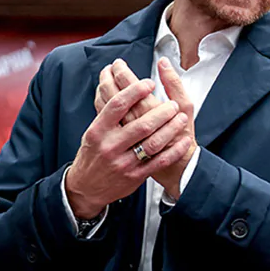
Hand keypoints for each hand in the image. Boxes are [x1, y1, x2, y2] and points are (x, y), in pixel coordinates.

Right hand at [65, 75, 189, 217]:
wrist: (86, 187)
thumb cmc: (93, 155)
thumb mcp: (92, 132)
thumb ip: (108, 113)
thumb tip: (122, 85)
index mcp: (98, 131)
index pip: (117, 105)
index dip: (135, 91)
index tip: (149, 83)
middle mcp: (111, 146)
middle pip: (142, 125)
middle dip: (162, 112)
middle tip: (172, 104)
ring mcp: (123, 162)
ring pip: (153, 143)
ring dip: (171, 128)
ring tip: (180, 118)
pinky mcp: (135, 176)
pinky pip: (160, 161)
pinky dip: (175, 150)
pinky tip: (183, 141)